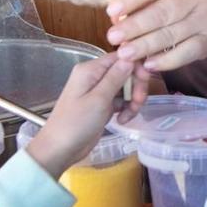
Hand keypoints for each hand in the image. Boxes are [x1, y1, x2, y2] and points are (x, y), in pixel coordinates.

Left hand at [21, 54, 140, 178]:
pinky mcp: (102, 105)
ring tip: (128, 116)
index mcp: (90, 70)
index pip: (120, 57)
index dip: (136, 67)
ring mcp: (98, 92)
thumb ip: (115, 77)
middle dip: (135, 87)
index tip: (146, 80)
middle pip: (125, 73)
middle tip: (138, 103)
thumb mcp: (99, 99)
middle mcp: (95, 77)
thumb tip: (130, 57)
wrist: (60, 149)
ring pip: (125, 88)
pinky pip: (121, 101)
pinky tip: (122, 120)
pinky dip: (126, 109)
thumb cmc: (76, 123)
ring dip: (132, 101)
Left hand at [107, 0, 206, 72]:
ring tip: (124, 53)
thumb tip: (115, 17)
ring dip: (145, 45)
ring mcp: (205, 20)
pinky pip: (185, 53)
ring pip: (172, 34)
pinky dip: (165, 60)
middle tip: (113, 37)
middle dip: (136, 26)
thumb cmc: (180, 0)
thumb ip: (142, 0)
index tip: (111, 10)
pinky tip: (148, 64)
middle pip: (164, 12)